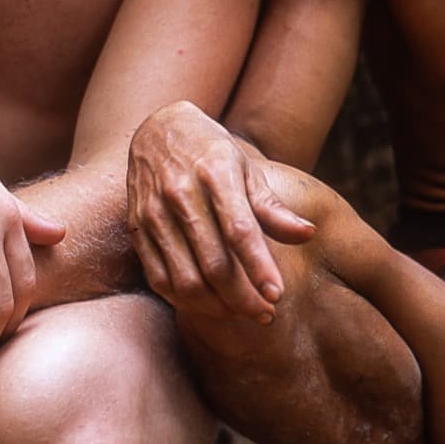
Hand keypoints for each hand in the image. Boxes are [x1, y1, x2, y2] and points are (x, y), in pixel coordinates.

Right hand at [126, 100, 315, 318]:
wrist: (158, 129)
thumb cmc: (211, 153)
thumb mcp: (246, 169)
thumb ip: (272, 207)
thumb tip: (308, 235)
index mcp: (215, 173)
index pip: (239, 230)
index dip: (259, 267)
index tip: (276, 295)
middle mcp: (180, 193)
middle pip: (214, 263)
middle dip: (243, 297)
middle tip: (265, 314)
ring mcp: (153, 213)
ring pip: (185, 279)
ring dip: (215, 306)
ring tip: (239, 311)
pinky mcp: (136, 229)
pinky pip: (159, 279)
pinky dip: (184, 300)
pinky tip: (208, 304)